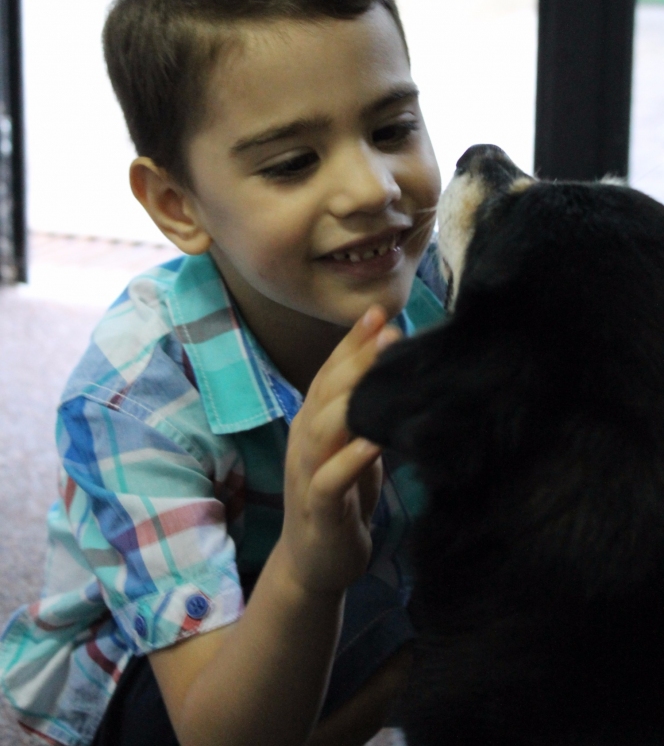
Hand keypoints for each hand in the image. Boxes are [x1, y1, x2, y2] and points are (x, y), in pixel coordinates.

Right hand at [280, 306, 399, 594]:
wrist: (314, 564)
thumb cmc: (341, 501)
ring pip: (322, 427)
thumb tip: (399, 377)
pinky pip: (329, 478)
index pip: (329, 374)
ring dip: (351, 398)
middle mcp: (304, 441)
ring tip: (381, 373)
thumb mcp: (354, 451)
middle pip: (325, 391)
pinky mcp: (317, 508)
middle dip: (356, 359)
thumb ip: (366, 417)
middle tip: (388, 331)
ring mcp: (306, 474)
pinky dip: (350, 458)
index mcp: (313, 423)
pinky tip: (372, 442)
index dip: (351, 343)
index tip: (379, 313)